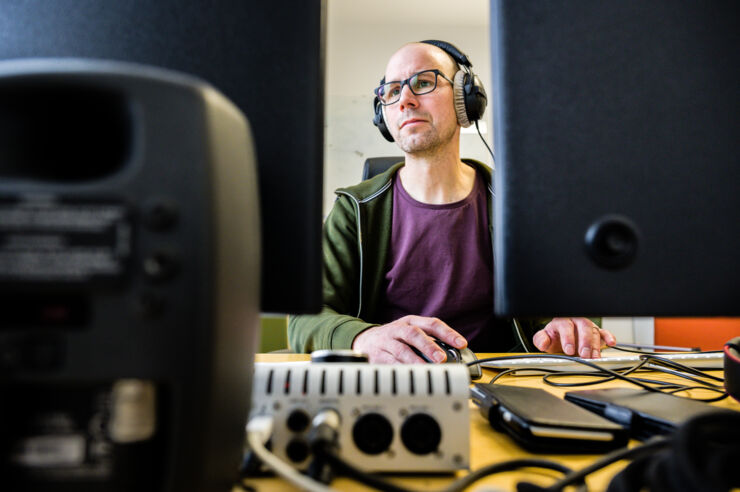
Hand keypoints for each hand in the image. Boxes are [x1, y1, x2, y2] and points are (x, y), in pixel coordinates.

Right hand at [351, 315, 466, 363]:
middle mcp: (398, 330)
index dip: (448, 333)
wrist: (364, 340)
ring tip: (428, 370)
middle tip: (441, 358)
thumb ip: (430, 340)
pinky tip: (411, 376)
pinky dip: (402, 371)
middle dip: (429, 346)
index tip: (461, 343)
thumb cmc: (394, 338)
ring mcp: (387, 342)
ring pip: (402, 350)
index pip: (432, 323)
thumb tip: (453, 355)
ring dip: (416, 361)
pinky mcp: (378, 356)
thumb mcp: (410, 332)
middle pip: (414, 334)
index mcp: (411, 321)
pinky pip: (391, 364)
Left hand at [532, 317, 615, 358]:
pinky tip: (611, 343)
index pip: (566, 325)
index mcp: (562, 321)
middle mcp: (576, 321)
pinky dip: (609, 337)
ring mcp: (587, 327)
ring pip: (594, 331)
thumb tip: (543, 343)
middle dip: (585, 341)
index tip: (569, 350)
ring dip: (595, 345)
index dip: (568, 337)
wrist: (561, 338)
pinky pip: (604, 332)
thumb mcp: (544, 339)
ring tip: (594, 357)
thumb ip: (540, 340)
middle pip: (583, 326)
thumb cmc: (554, 338)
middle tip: (584, 355)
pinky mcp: (596, 333)